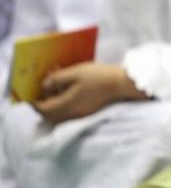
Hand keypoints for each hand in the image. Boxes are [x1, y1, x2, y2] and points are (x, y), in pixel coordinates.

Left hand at [32, 62, 146, 123]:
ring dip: (53, 101)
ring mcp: (80, 114)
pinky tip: (68, 89)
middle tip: (43, 88)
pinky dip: (63, 102)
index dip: (34, 102)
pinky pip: (68, 111)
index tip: (30, 92)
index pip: (42, 109)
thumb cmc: (97, 76)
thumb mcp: (74, 73)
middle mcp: (71, 114)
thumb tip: (44, 85)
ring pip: (59, 113)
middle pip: (49, 114)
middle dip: (43, 102)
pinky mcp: (87, 111)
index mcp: (66, 105)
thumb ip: (56, 79)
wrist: (121, 83)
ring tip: (56, 84)